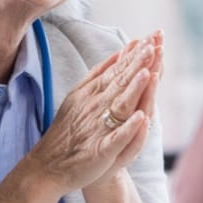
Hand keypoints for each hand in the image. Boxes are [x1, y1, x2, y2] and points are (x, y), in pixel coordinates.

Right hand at [24, 34, 160, 195]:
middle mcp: (96, 107)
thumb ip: (98, 74)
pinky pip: (116, 138)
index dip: (134, 55)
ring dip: (134, 89)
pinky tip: (140, 118)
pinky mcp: (100, 150)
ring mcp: (98, 128)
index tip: (149, 38)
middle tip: (152, 45)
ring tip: (147, 73)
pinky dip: (128, 128)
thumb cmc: (69, 130)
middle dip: (137, 64)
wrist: (50, 165)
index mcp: (93, 94)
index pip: (117, 71)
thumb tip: (119, 53)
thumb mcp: (79, 94)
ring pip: (120, 105)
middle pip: (120, 83)